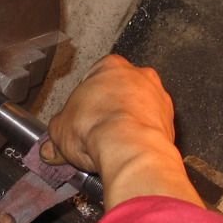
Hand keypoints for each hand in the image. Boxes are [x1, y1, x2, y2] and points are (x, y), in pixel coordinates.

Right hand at [41, 55, 202, 208]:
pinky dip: (142, 142)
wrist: (129, 149)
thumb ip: (57, 134)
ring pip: (140, 112)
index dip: (84, 102)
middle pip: (120, 94)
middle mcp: (140, 76)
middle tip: (95, 134)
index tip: (79, 118)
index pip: (94, 79)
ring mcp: (159, 99)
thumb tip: (51, 148)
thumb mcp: (60, 130)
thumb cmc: (97, 127)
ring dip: (128, 127)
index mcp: (110, 66)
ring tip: (111, 149)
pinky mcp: (171, 123)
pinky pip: (152, 132)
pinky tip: (128, 155)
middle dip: (109, 112)